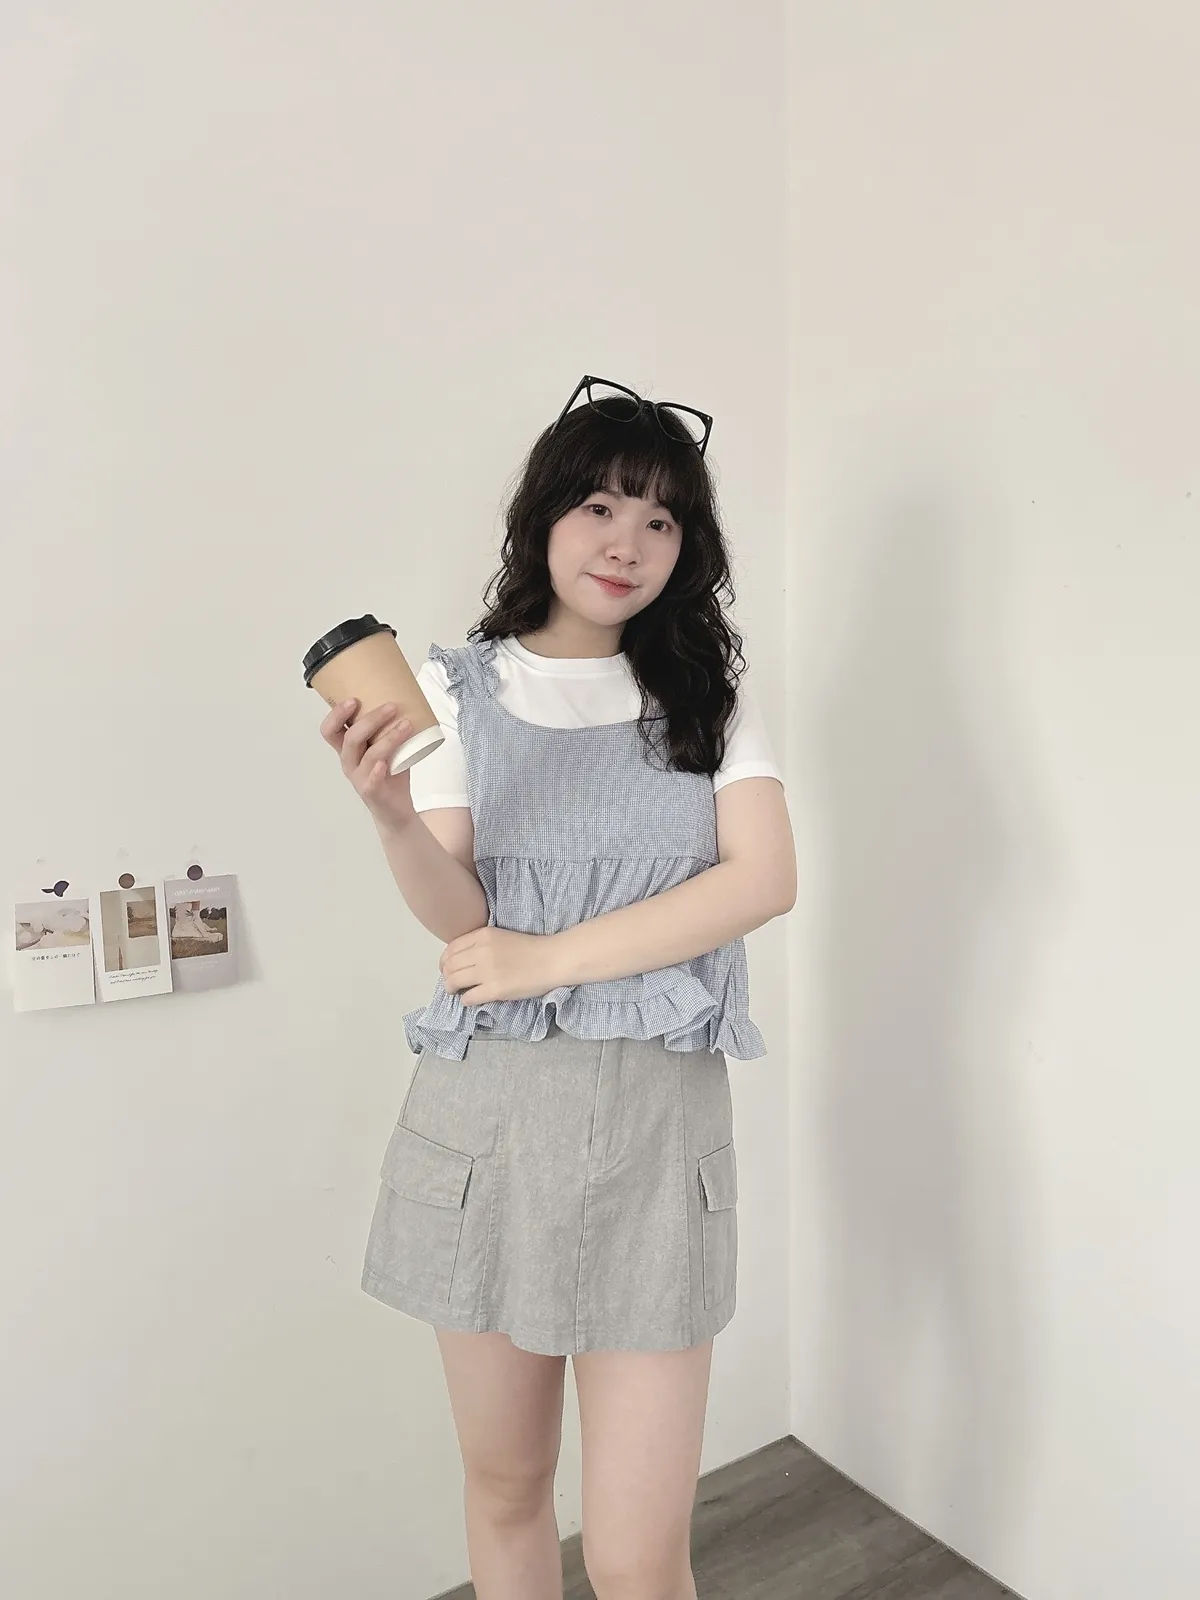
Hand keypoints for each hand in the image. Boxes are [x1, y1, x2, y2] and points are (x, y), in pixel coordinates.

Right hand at [320, 698, 416, 831]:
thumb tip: (406, 696)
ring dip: (388, 738)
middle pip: (350, 738)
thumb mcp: (385, 746)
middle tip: (391, 706)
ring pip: (367, 755)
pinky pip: (370, 780)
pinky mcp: (372, 792)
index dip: (337, 714)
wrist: (397, 808)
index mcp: (348, 749)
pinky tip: (386, 763)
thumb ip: (387, 727)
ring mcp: (359, 777)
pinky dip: (377, 769)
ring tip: (406, 725)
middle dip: (370, 720)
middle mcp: (349, 762)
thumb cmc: (390, 773)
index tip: (353, 699)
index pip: (330, 730)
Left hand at [439, 926, 566, 1005]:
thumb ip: (482, 943)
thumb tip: (464, 958)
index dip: (444, 961)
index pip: (451, 948)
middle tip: (450, 982)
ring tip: (455, 992)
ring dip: (451, 988)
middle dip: (446, 976)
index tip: (446, 968)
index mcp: (483, 935)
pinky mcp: (495, 989)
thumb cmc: (531, 948)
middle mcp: (481, 951)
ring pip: (454, 981)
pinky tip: (470, 1000)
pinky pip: (469, 997)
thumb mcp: (502, 936)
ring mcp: (488, 971)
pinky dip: (465, 1000)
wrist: (552, 959)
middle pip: (450, 966)